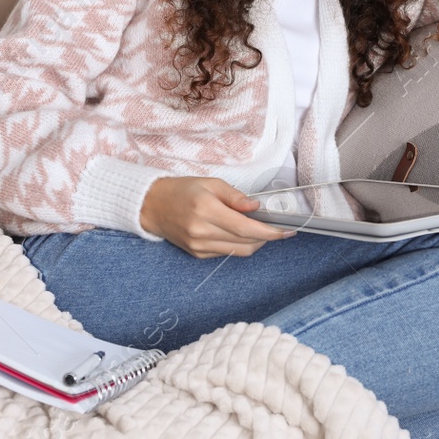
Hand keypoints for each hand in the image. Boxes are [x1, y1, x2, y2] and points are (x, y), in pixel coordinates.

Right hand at [139, 175, 296, 258]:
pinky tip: (237, 232)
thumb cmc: (181, 190)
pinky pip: (227, 252)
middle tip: (276, 226)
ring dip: (254, 242)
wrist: (152, 206)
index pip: (246, 228)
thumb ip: (235, 196)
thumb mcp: (210, 183)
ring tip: (257, 228)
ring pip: (239, 251)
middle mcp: (202, 232)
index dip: (270, 231)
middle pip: (246, 242)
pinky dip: (238, 244)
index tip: (287, 230)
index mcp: (206, 210)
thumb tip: (257, 207)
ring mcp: (199, 246)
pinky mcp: (198, 254)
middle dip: (266, 236)